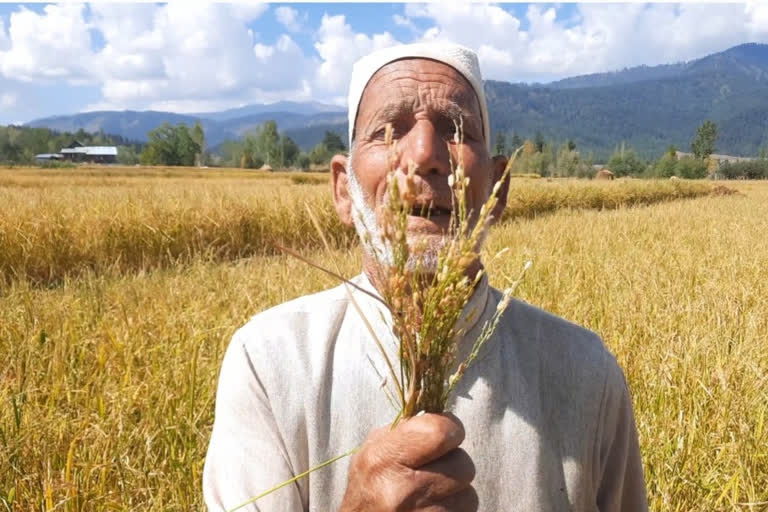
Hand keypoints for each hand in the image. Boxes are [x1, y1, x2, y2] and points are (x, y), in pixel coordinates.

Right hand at [339, 413, 476, 511]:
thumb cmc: (368, 488)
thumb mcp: (373, 452)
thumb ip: (405, 431)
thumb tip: (440, 415)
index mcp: (384, 458)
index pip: (440, 431)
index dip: (449, 429)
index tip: (444, 435)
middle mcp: (402, 490)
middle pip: (463, 464)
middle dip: (453, 464)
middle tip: (435, 469)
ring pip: (469, 494)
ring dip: (456, 493)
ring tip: (432, 495)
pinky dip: (453, 511)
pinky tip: (432, 510)